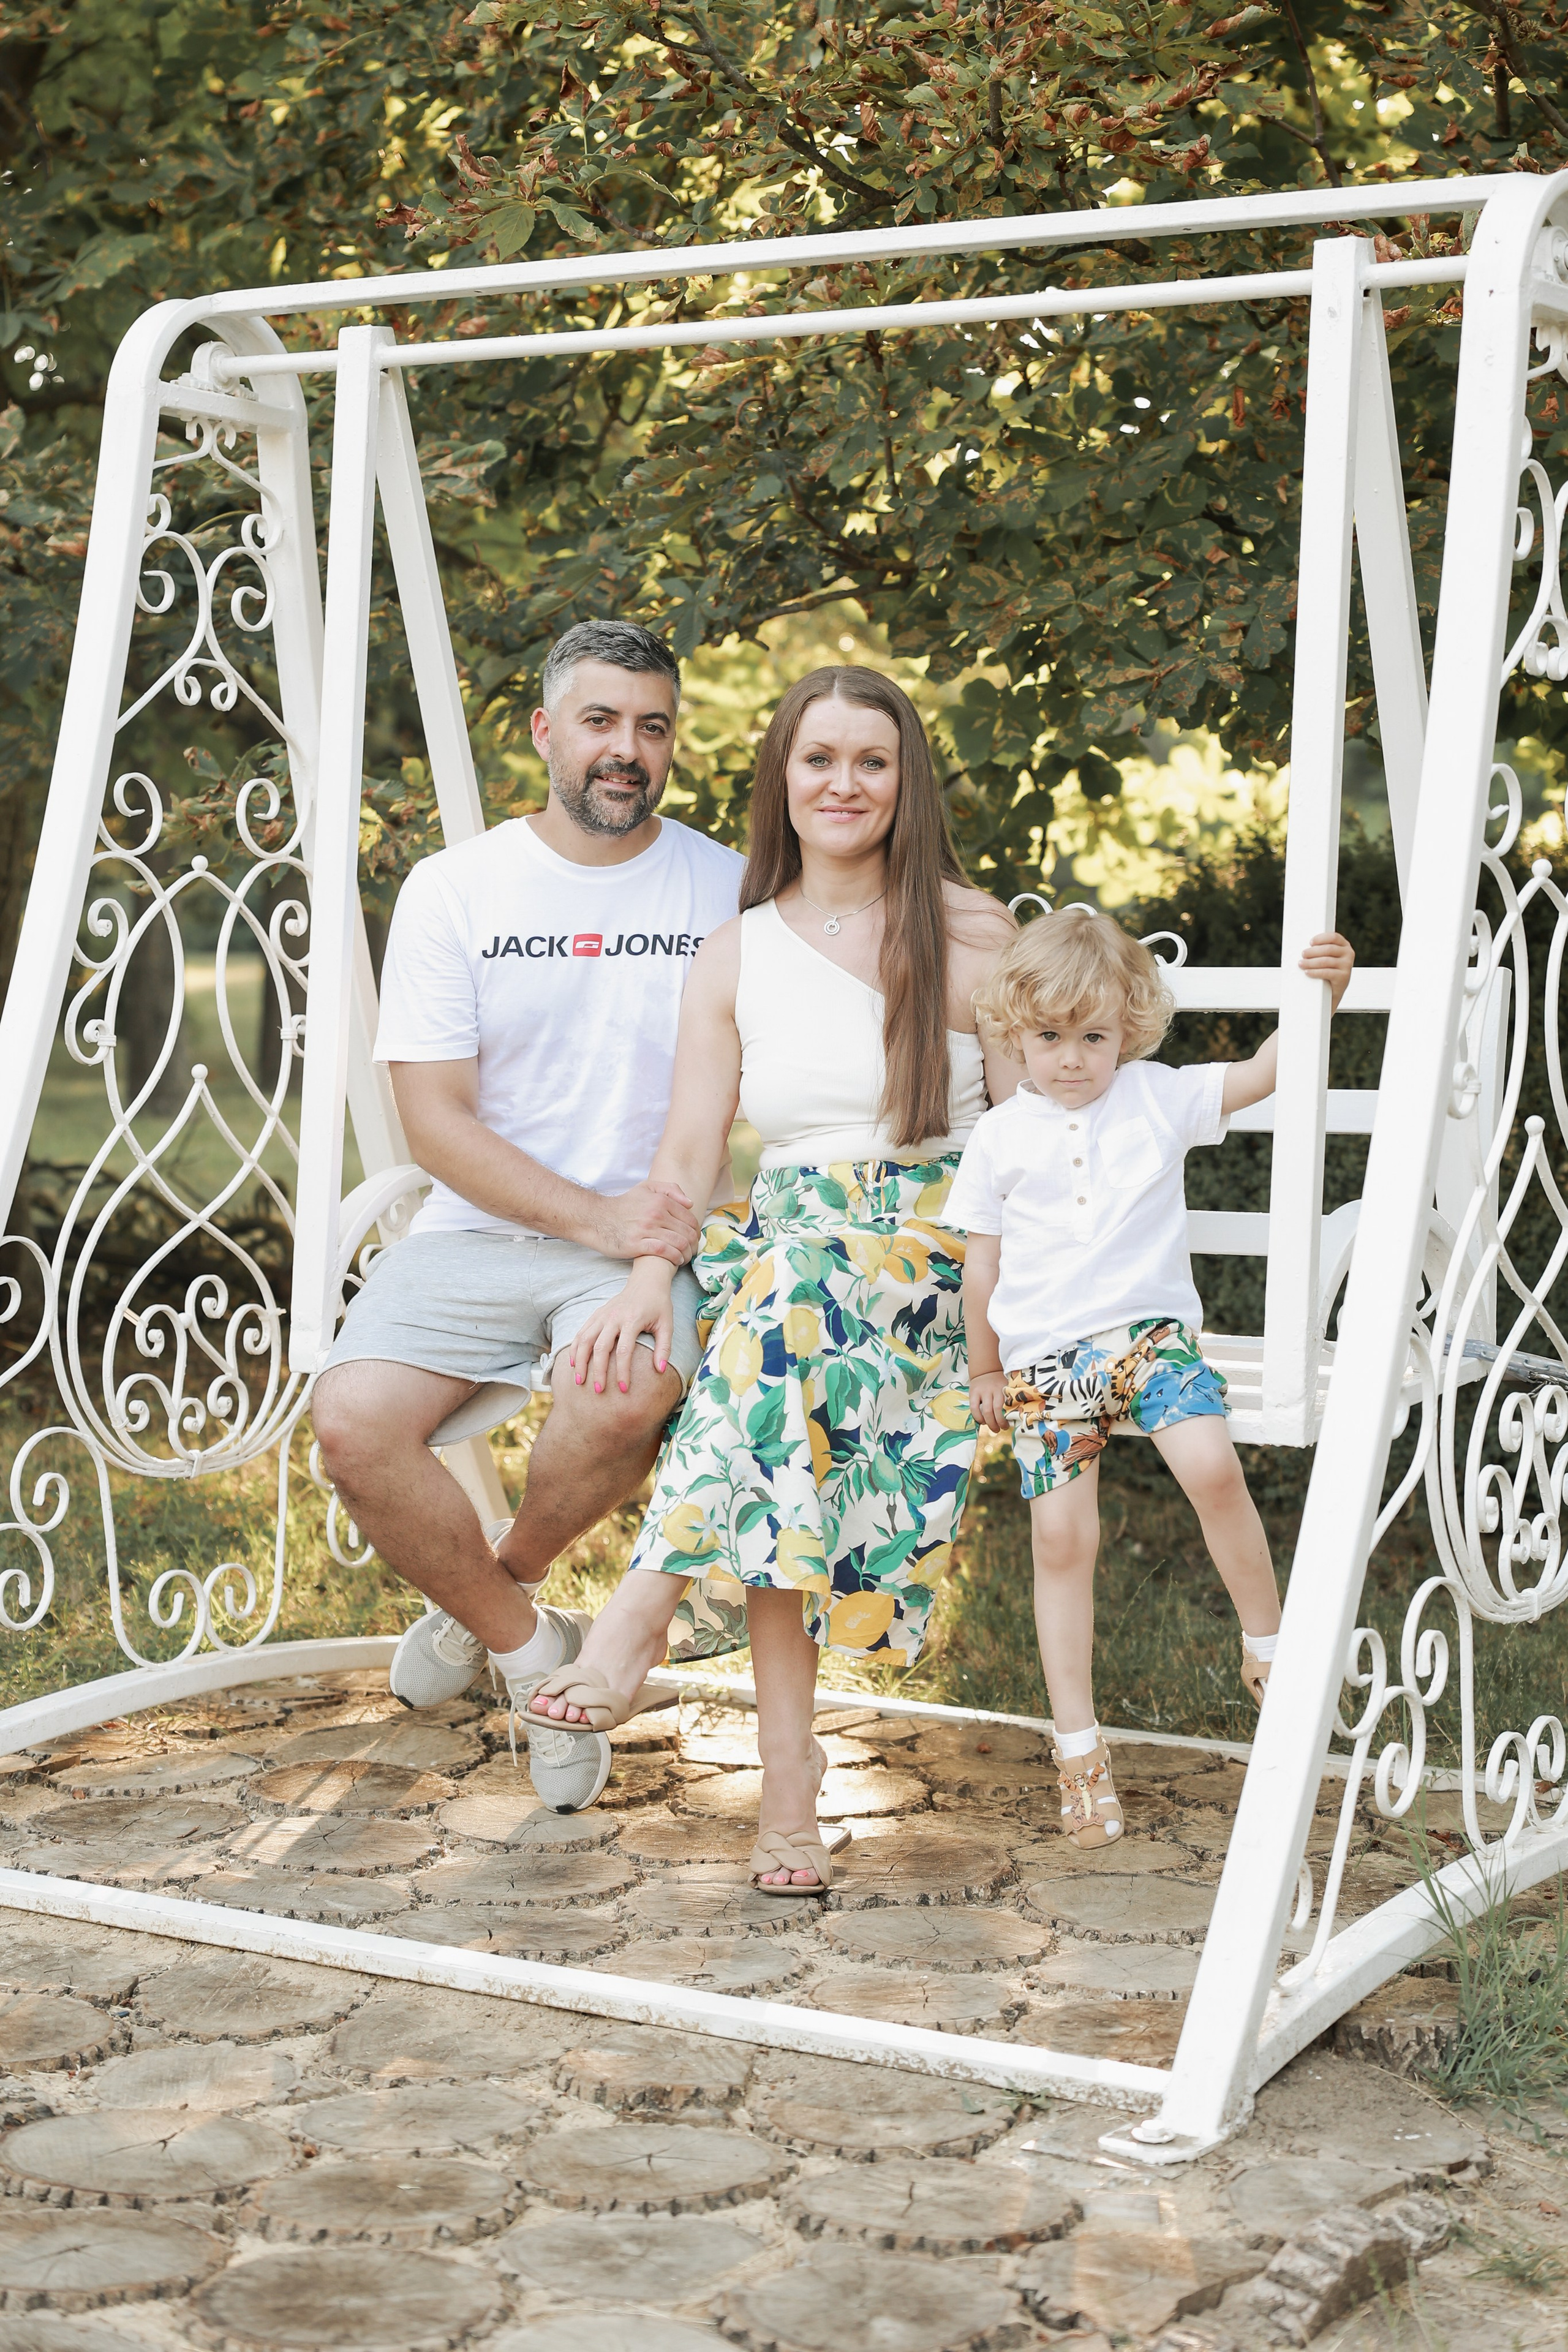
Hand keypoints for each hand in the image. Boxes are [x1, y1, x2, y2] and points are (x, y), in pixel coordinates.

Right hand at [570, 1262, 677, 1393]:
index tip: (623, 1389)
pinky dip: (574, 1348)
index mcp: (632, 1320)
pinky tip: (572, 1362)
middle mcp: (614, 1317)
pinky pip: (581, 1332)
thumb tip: (660, 1370)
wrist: (646, 1281)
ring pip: (585, 1339)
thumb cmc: (658, 1305)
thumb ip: (664, 1347)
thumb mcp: (667, 1325)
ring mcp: (602, 1315)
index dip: (622, 1371)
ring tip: (579, 1381)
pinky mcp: (596, 1314)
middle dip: (598, 1371)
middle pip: (601, 1347)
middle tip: (598, 1390)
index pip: (624, 1351)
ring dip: (580, 1361)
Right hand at [591, 1179, 698, 1264]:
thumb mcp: (646, 1188)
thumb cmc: (623, 1205)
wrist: (597, 1218)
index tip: (693, 1239)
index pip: (690, 1219)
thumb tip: (690, 1204)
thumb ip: (670, 1189)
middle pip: (687, 1233)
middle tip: (691, 1251)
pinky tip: (675, 1260)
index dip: (696, 1232)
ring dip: (686, 1254)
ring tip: (684, 1258)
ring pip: (679, 1244)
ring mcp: (646, 1230)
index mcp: (661, 1201)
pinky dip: (674, 1258)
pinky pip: (664, 1252)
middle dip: (693, 1245)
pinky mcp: (637, 1245)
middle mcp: (656, 1214)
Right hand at [969, 1369, 1007, 1433]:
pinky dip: (978, 1418)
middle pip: (997, 1410)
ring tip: (993, 1428)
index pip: (1007, 1405)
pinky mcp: (973, 1393)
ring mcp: (982, 1391)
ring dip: (990, 1423)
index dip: (1008, 1417)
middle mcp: (993, 1389)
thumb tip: (1015, 1417)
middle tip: (1001, 1429)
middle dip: (999, 1423)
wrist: (986, 1370)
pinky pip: (974, 1408)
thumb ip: (1010, 1399)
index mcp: (1004, 1388)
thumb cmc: (999, 1383)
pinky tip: (982, 1422)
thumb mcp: (1007, 1387)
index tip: (1009, 1424)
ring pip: (986, 1411)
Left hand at [1300, 931, 1354, 1011]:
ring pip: (1326, 961)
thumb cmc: (1327, 973)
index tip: (1310, 942)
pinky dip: (1315, 972)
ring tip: (1301, 964)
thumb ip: (1321, 950)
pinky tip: (1307, 972)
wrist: (1331, 993)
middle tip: (1303, 955)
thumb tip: (1305, 947)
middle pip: (1328, 949)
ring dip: (1311, 962)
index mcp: (1344, 946)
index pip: (1334, 937)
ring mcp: (1347, 966)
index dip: (1321, 938)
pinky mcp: (1343, 977)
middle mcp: (1348, 954)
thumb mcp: (1327, 958)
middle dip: (1313, 952)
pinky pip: (1327, 972)